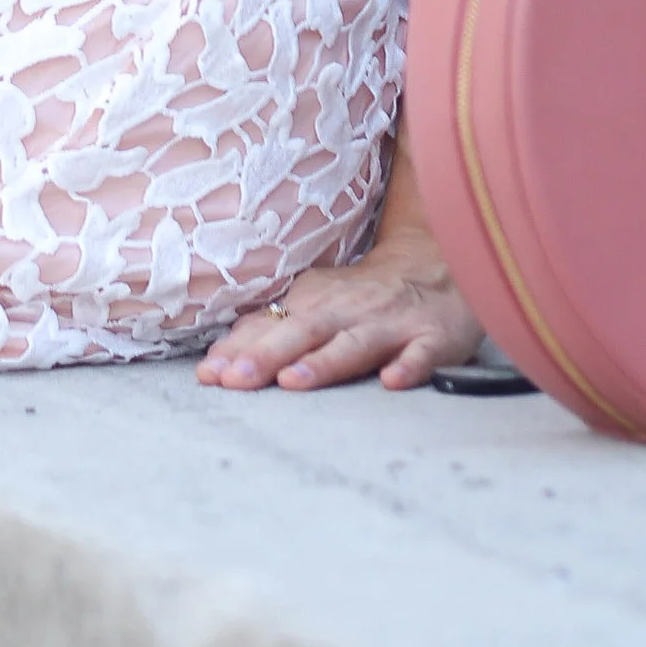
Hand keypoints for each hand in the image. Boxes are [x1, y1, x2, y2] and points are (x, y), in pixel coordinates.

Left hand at [197, 227, 485, 393]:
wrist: (437, 265)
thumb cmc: (361, 296)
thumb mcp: (313, 303)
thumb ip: (267, 333)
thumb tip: (214, 363)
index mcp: (314, 303)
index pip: (270, 328)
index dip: (238, 351)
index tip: (207, 375)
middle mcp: (348, 311)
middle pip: (303, 333)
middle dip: (268, 355)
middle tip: (236, 379)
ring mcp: (391, 325)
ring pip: (355, 344)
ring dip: (324, 362)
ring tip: (294, 381)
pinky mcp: (432, 338)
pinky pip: (421, 354)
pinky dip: (408, 366)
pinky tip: (393, 380)